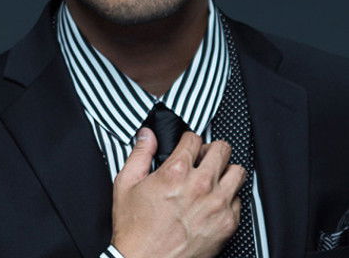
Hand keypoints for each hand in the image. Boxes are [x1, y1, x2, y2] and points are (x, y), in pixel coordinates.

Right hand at [111, 129, 245, 257]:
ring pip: (238, 171)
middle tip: (202, 160)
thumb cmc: (135, 230)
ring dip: (226, 171)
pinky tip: (214, 201)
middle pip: (222, 149)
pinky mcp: (227, 225)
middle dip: (211, 151)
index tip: (186, 149)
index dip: (188, 141)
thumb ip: (140, 153)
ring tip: (214, 178)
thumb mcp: (126, 185)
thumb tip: (148, 134)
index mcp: (176, 172)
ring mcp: (217, 205)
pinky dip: (229, 198)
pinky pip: (239, 200)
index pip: (195, 138)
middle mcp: (200, 186)